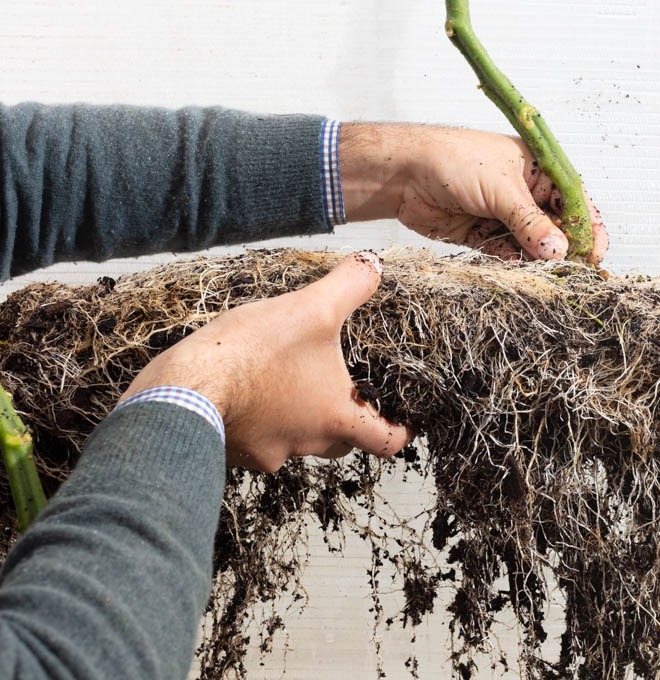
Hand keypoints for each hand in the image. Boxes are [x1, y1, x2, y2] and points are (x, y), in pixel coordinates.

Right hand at [118, 252, 411, 471]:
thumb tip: (375, 265)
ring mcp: (267, 453)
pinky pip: (257, 440)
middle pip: (342, 442)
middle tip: (343, 390)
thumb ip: (349, 286)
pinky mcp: (234, 452)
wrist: (181, 390)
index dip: (399, 430)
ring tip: (289, 381)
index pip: (386, 441)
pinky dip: (260, 420)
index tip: (403, 421)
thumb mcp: (311, 309)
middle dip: (346, 419)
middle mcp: (306, 444)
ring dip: (300, 417)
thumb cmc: (252, 354)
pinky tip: (248, 390)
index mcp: (335, 419)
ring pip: (297, 441)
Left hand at [338, 123, 608, 263]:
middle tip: (570, 271)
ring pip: (533, 245)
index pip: (576, 201)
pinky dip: (514, 264)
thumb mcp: (502, 190)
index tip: (593, 254)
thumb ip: (531, 223)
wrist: (405, 173)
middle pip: (557, 227)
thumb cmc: (455, 161)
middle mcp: (526, 194)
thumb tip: (559, 251)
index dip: (588, 228)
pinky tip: (518, 271)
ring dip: (538, 260)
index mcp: (539, 171)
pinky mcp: (485, 236)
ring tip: (543, 274)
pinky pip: (508, 255)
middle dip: (564, 249)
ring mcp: (505, 216)